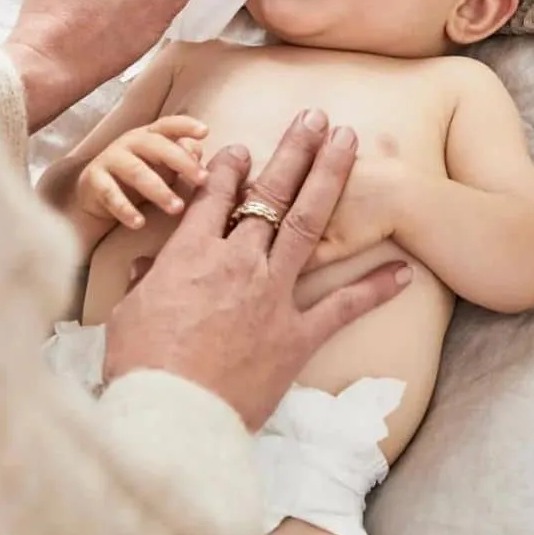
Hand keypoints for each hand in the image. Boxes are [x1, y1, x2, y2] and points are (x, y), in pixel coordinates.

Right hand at [77, 116, 208, 229]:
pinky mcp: (94, 179)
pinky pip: (110, 194)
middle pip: (155, 145)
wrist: (96, 195)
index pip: (167, 125)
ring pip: (136, 171)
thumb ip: (182, 158)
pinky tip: (139, 223)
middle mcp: (129, 142)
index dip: (185, 125)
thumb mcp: (162, 168)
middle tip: (202, 180)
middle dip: (181, 161)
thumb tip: (197, 152)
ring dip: (159, 190)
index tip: (205, 132)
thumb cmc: (137, 177)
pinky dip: (125, 209)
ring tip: (177, 208)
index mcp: (148, 136)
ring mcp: (110, 158)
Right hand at [103, 110, 411, 432]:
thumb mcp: (129, 314)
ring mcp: (272, 294)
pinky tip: (404, 270)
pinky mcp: (297, 335)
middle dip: (295, 149)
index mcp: (191, 252)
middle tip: (316, 117)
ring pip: (309, 223)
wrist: (173, 417)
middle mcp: (237, 261)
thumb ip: (145, 282)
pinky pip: (343, 307)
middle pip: (271, 192)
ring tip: (350, 143)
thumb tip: (147, 266)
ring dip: (331, 178)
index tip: (242, 147)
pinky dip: (375, 288)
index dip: (230, 165)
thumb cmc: (141, 367)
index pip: (216, 193)